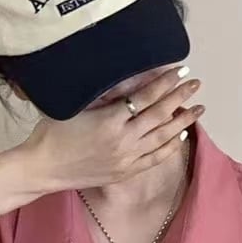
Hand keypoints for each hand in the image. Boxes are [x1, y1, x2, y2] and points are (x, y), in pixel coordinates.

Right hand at [17, 66, 203, 193]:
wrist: (43, 169)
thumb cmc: (53, 133)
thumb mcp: (75, 105)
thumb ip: (104, 94)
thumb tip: (131, 80)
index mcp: (110, 121)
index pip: (145, 97)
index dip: (165, 82)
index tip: (180, 70)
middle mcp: (123, 141)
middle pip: (160, 116)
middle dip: (180, 97)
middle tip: (196, 84)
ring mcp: (126, 159)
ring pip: (162, 138)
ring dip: (183, 122)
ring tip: (198, 108)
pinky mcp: (125, 172)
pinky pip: (154, 158)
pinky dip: (170, 146)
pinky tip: (181, 135)